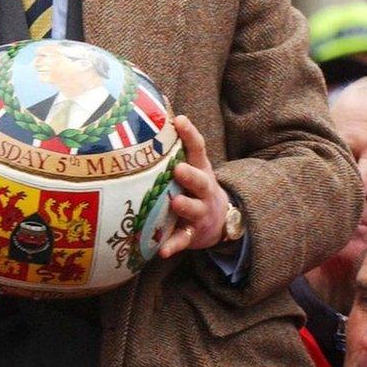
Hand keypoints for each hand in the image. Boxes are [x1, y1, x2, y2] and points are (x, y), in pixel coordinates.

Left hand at [159, 115, 228, 256]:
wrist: (220, 221)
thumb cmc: (194, 186)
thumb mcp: (192, 166)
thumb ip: (174, 148)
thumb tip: (146, 115)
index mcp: (200, 170)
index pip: (197, 148)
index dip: (190, 134)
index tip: (179, 119)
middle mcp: (203, 190)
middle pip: (201, 181)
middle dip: (191, 175)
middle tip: (179, 168)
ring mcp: (200, 212)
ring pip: (194, 209)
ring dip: (185, 206)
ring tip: (175, 202)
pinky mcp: (192, 234)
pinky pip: (182, 240)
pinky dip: (173, 245)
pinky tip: (161, 250)